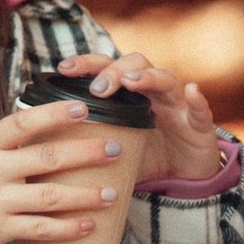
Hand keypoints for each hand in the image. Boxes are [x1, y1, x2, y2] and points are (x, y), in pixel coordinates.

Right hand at [0, 98, 122, 243]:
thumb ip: (7, 142)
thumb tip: (53, 122)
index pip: (21, 123)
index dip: (54, 114)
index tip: (85, 108)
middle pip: (45, 158)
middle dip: (85, 153)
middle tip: (115, 149)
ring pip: (49, 197)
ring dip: (85, 195)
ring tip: (112, 192)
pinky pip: (41, 229)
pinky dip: (68, 227)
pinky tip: (90, 224)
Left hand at [57, 51, 222, 184]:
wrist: (185, 180)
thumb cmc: (147, 159)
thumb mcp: (112, 150)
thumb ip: (86, 145)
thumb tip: (42, 159)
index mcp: (129, 94)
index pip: (106, 68)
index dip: (87, 64)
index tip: (64, 68)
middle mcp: (154, 91)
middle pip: (135, 64)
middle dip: (114, 71)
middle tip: (97, 89)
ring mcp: (178, 105)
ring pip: (166, 79)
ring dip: (147, 78)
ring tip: (132, 83)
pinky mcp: (200, 125)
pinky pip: (202, 109)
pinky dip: (198, 100)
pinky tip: (192, 91)